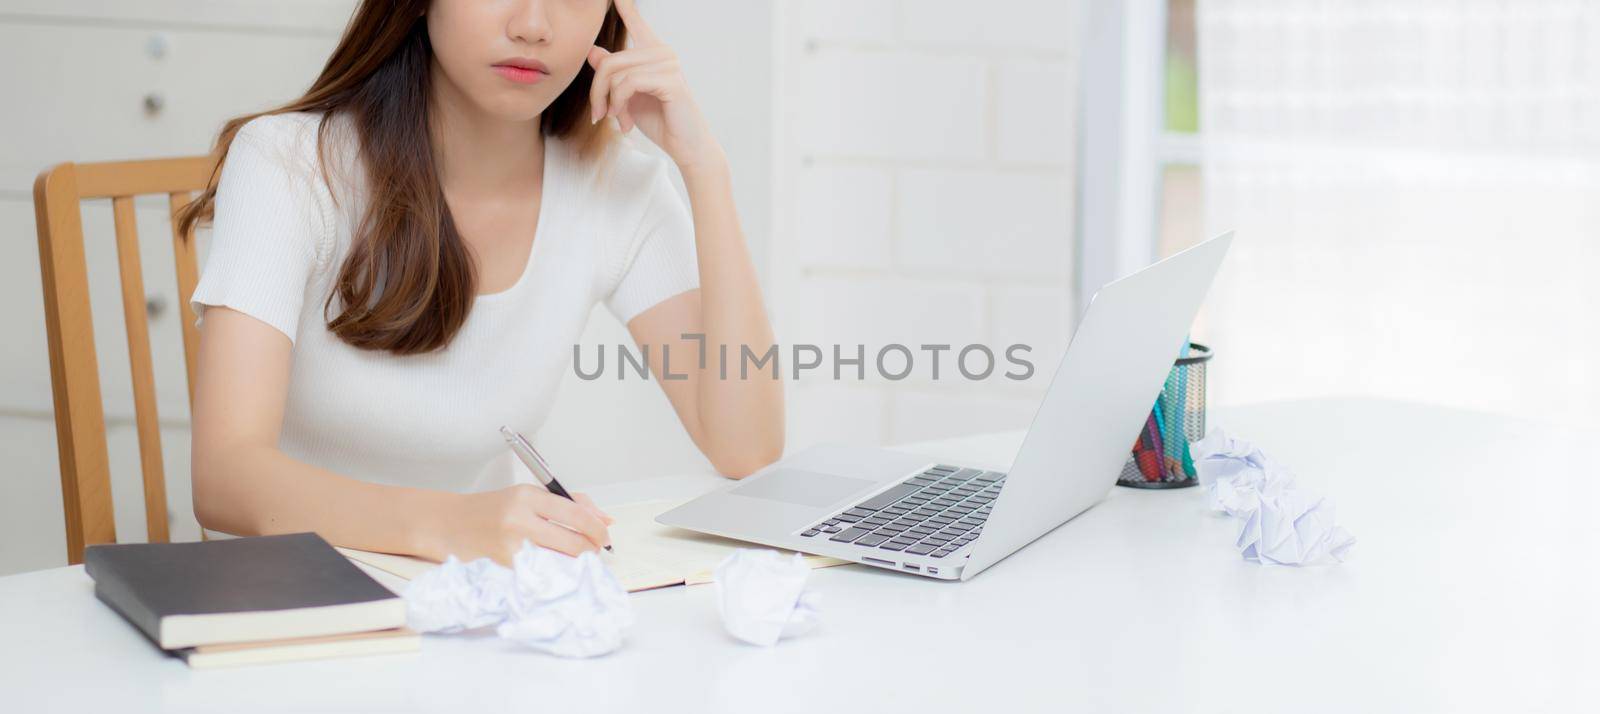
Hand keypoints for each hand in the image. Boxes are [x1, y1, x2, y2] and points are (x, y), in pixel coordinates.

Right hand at [420, 485, 615, 563]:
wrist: (446, 525)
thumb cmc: (491, 511)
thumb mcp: (527, 496)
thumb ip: (567, 504)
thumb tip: (605, 519)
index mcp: (527, 496)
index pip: (576, 515)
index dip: (597, 530)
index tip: (605, 537)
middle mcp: (518, 519)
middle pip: (573, 543)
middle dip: (590, 552)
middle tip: (592, 553)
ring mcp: (509, 547)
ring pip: (559, 563)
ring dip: (571, 565)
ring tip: (567, 559)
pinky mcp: (502, 569)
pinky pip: (539, 575)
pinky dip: (548, 574)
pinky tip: (544, 569)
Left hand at [586, 0, 723, 174]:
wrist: (686, 146)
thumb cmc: (660, 120)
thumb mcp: (628, 96)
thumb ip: (613, 73)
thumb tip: (593, 51)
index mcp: (654, 53)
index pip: (637, 24)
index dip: (626, 7)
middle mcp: (663, 52)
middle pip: (609, 62)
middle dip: (597, 92)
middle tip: (598, 115)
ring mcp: (668, 64)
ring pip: (615, 74)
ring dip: (609, 103)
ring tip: (617, 120)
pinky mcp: (670, 80)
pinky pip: (628, 84)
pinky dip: (620, 105)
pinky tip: (626, 122)